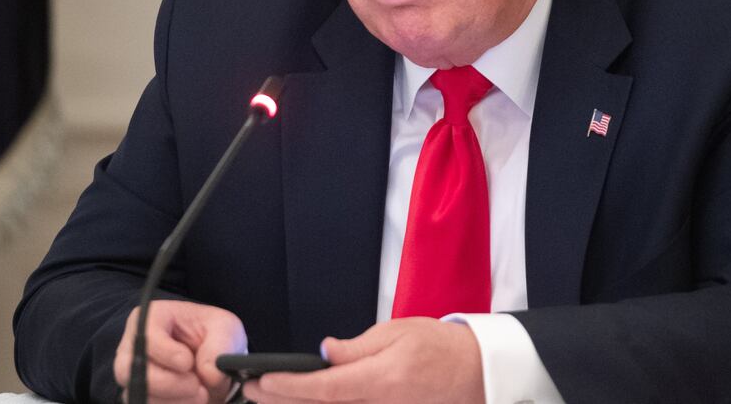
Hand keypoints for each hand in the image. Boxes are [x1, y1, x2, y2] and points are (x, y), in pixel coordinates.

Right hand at [113, 299, 247, 403]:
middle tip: (198, 386)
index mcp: (151, 318)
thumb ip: (221, 344)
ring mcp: (132, 375)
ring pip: (138, 394)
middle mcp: (133, 347)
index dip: (166, 352)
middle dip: (169, 383)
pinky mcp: (140, 396)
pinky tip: (192, 403)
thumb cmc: (214, 335)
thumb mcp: (225, 327)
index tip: (188, 362)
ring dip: (174, 401)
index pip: (145, 336)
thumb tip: (210, 373)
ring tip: (201, 395)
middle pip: (130, 370)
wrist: (215, 361)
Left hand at [244, 317, 484, 403]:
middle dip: (282, 402)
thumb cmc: (440, 347)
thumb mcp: (397, 332)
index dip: (287, 388)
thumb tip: (324, 353)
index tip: (260, 382)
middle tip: (252, 391)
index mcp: (381, 381)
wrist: (478, 372)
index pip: (323, 390)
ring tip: (271, 398)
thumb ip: (357, 348)